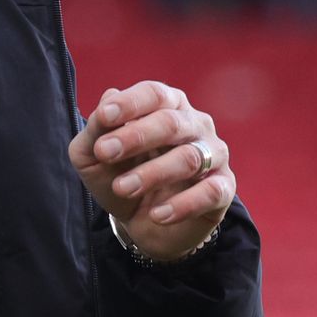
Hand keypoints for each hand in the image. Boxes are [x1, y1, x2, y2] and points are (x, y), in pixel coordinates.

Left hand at [69, 80, 234, 260]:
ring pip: (189, 157)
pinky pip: (210, 192)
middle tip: (105, 153)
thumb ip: (97, 128)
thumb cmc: (118, 174)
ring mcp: (213, 155)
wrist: (139, 222)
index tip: (105, 117)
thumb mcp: (94, 155)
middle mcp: (194, 124)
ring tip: (122, 188)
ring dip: (152, 173)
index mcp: (165, 105)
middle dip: (136, 137)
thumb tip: (108, 98)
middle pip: (170, 122)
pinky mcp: (223, 188)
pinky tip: (157, 215)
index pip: (154, 94)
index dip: (130, 103)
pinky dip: (183, 204)